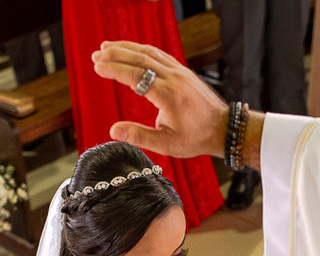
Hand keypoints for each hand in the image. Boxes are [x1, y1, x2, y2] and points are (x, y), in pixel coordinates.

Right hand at [92, 41, 227, 158]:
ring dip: (126, 48)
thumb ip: (139, 136)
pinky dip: (140, 50)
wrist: (223, 128)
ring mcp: (179, 71)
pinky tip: (129, 50)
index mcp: (169, 96)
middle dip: (116, 55)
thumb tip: (114, 130)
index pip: (136, 76)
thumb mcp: (166, 143)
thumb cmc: (195, 138)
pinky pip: (158, 54)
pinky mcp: (182, 70)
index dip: (115, 69)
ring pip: (149, 53)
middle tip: (96, 55)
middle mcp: (174, 78)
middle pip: (140, 59)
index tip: (97, 66)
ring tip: (106, 48)